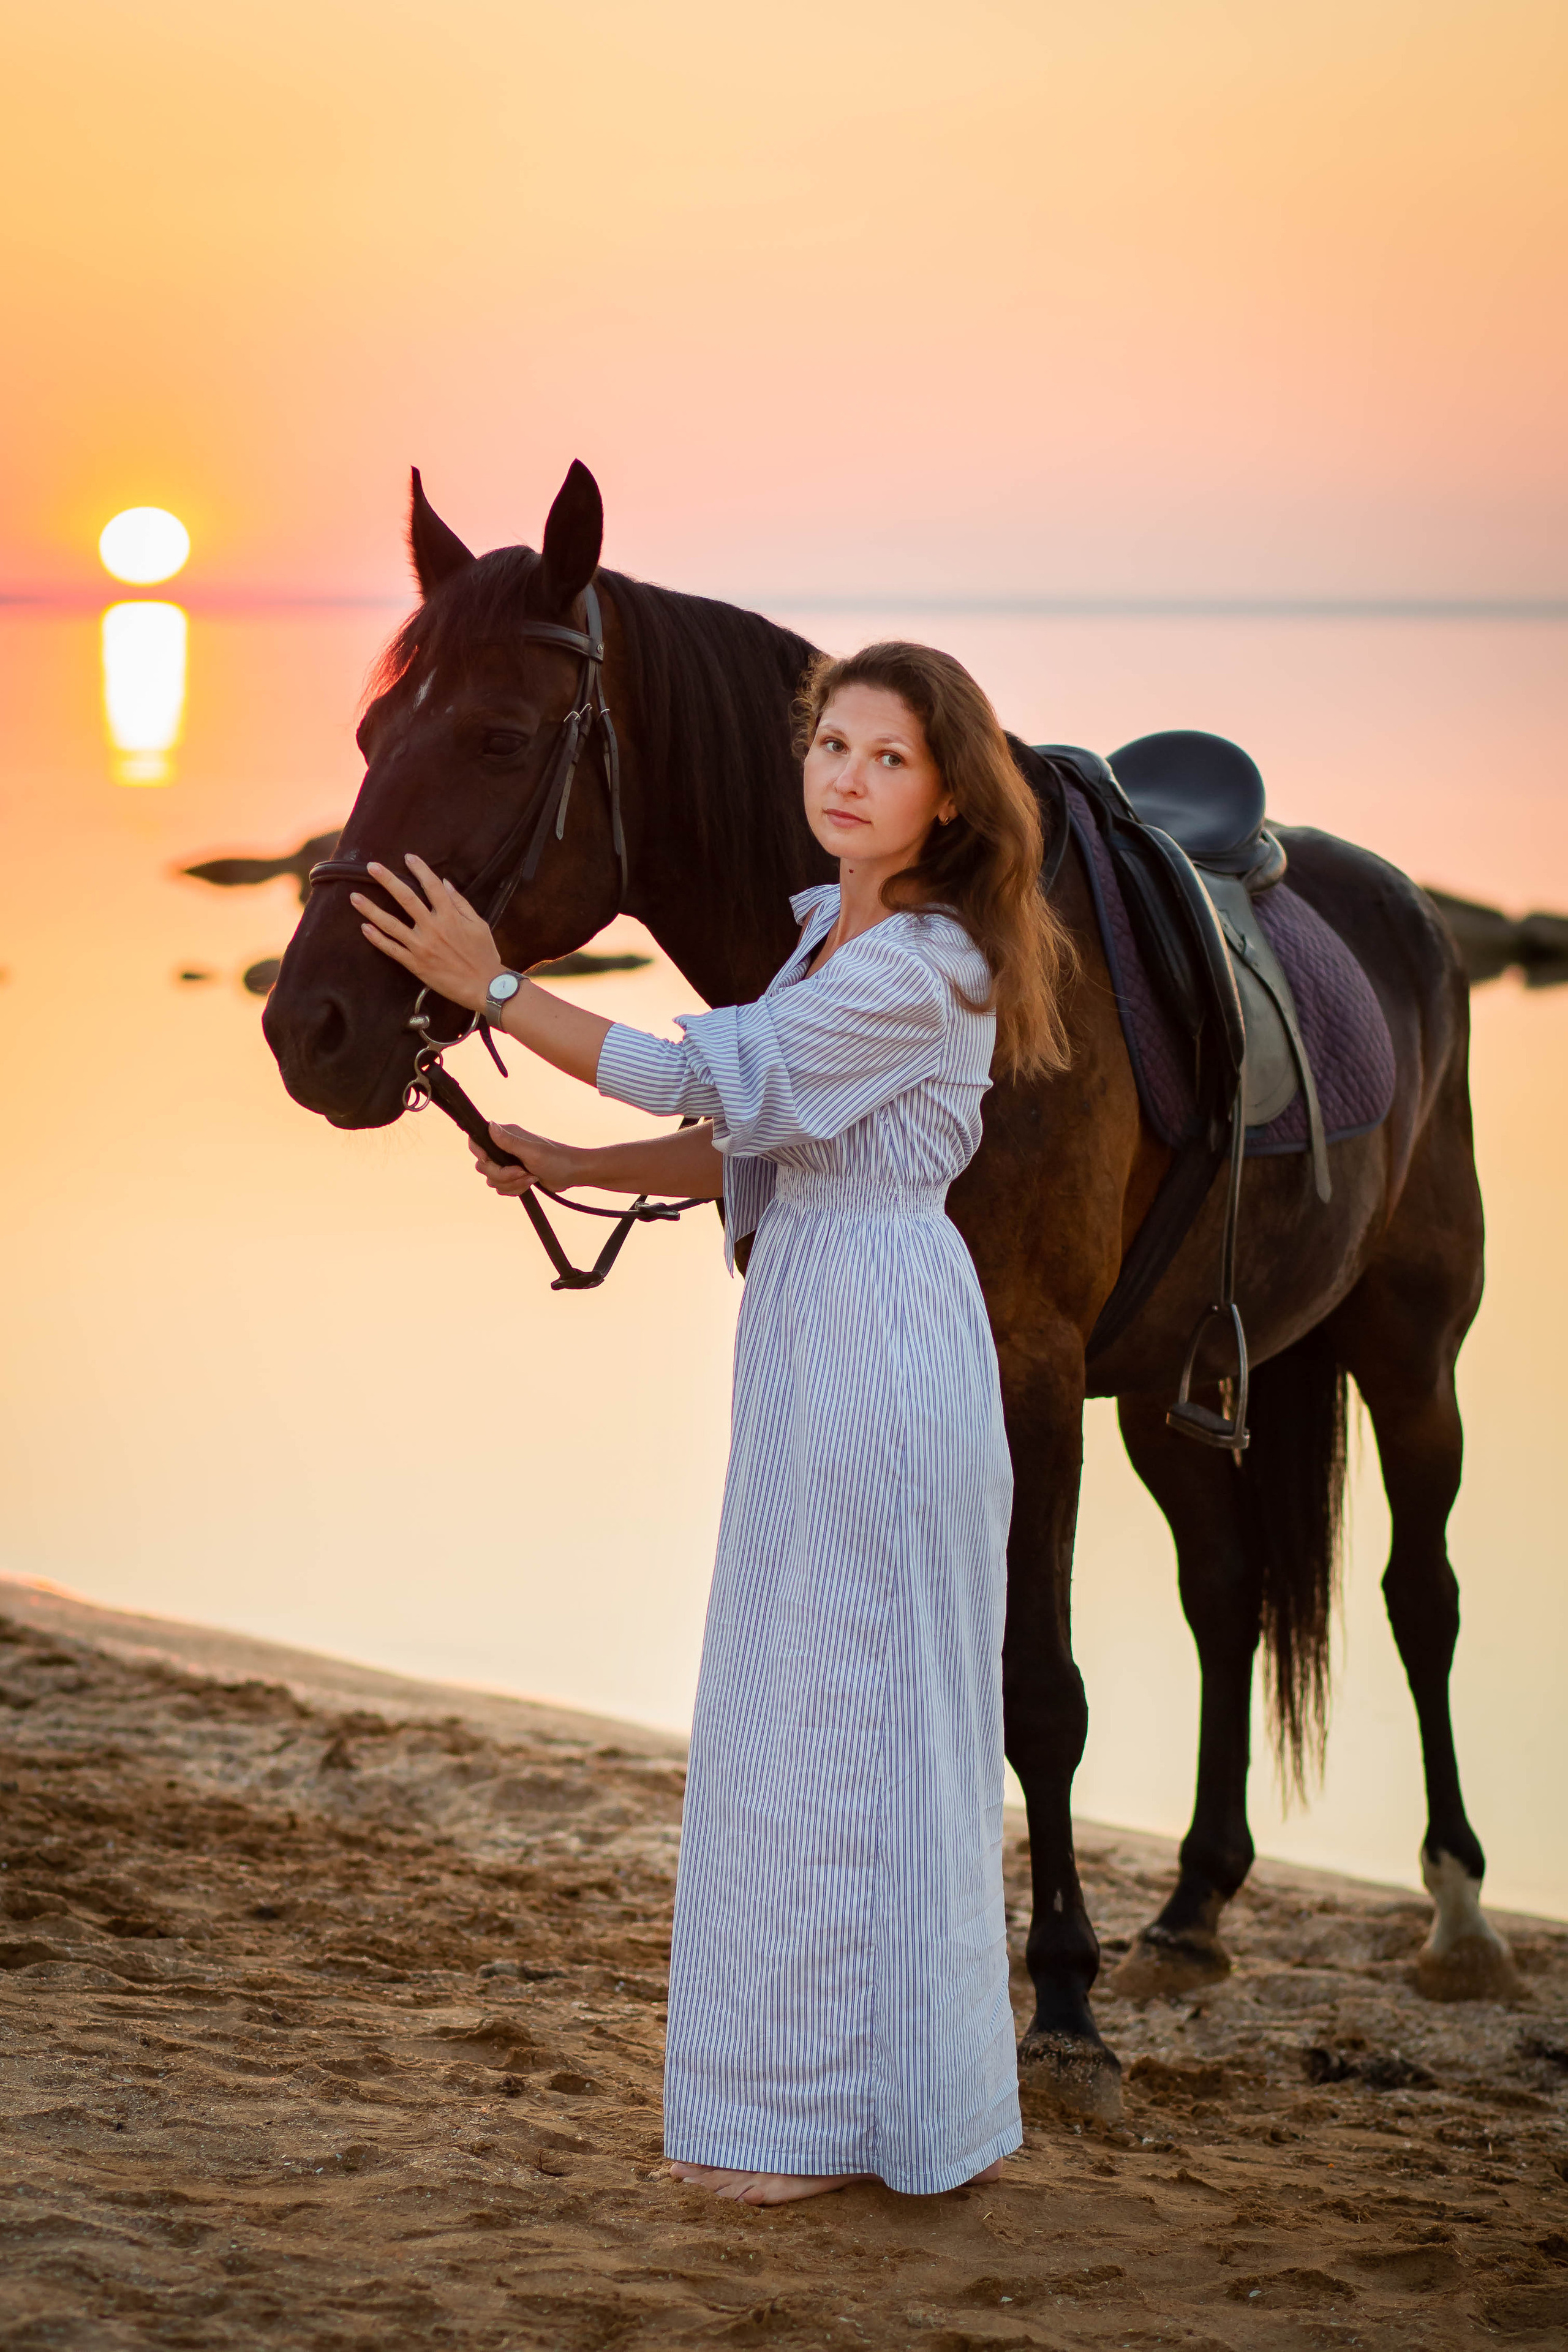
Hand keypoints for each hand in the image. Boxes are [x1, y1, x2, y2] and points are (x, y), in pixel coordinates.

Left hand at [351, 853, 503, 1010]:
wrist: (484, 986)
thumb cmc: (484, 954)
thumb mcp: (478, 924)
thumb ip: (461, 903)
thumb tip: (445, 883)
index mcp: (451, 916)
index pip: (432, 886)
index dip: (420, 869)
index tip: (409, 857)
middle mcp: (433, 929)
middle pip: (406, 899)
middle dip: (387, 881)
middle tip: (371, 867)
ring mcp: (422, 947)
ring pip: (391, 925)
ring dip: (371, 909)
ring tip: (355, 897)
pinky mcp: (415, 964)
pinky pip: (392, 949)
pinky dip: (377, 939)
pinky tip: (364, 927)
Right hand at [469, 1124, 582, 1196]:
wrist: (573, 1173)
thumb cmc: (556, 1159)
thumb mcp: (532, 1152)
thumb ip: (509, 1142)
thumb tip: (490, 1125)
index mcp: (506, 1135)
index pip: (477, 1141)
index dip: (479, 1154)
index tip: (490, 1161)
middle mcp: (504, 1147)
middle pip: (483, 1166)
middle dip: (502, 1175)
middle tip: (522, 1172)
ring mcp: (508, 1162)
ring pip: (493, 1180)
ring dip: (511, 1184)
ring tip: (530, 1178)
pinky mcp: (514, 1176)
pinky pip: (502, 1188)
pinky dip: (515, 1189)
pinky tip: (530, 1183)